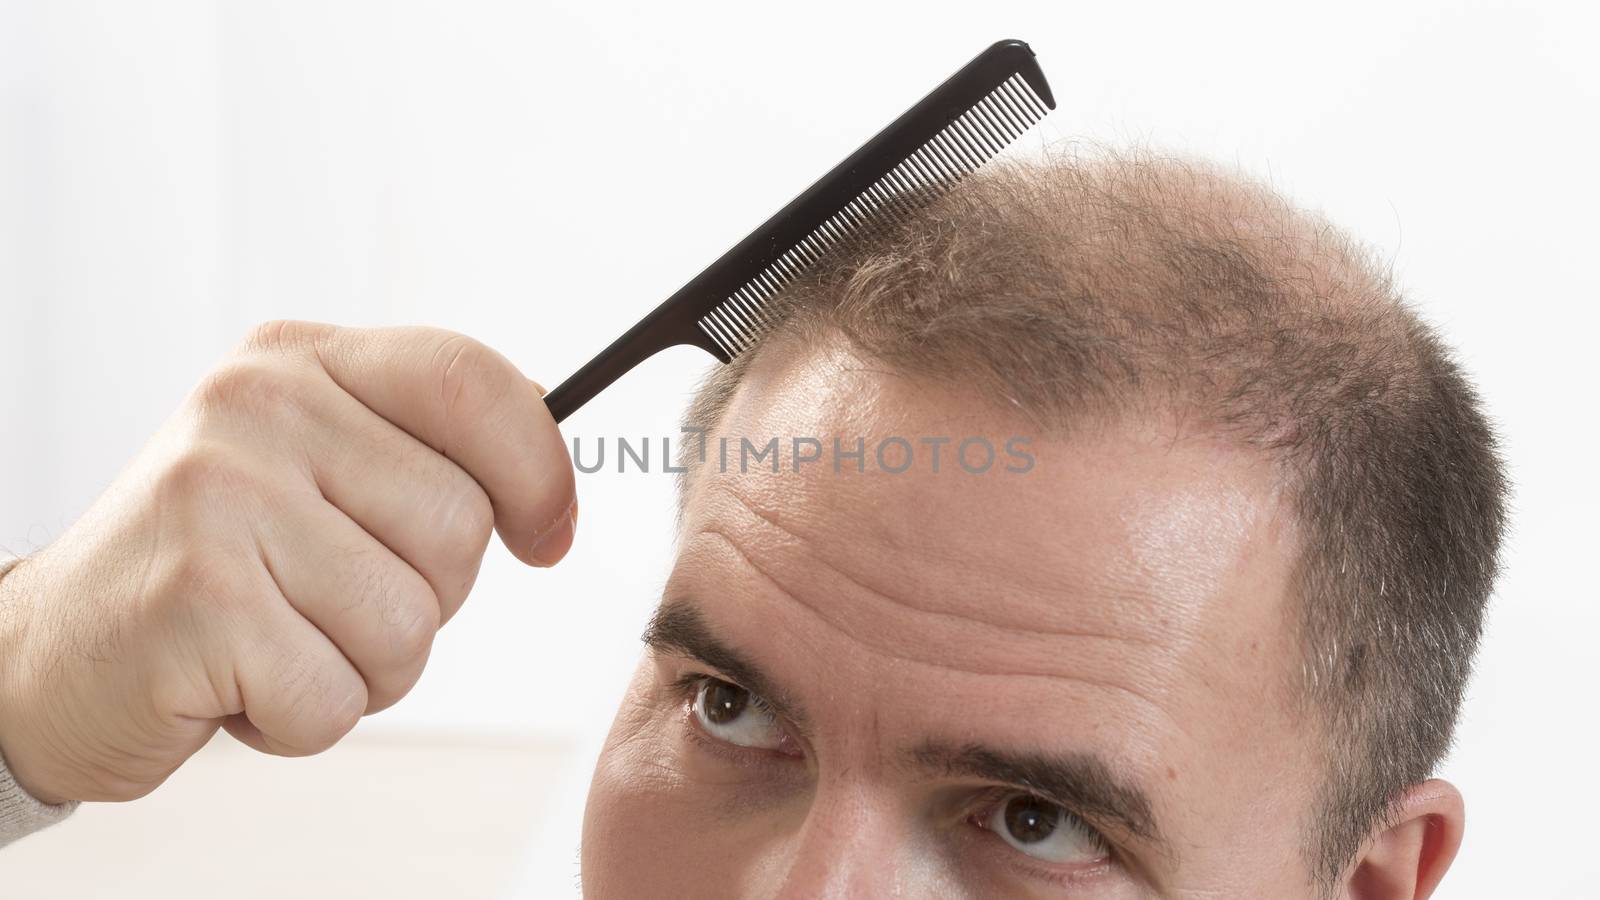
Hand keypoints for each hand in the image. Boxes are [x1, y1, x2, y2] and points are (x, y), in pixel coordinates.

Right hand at [0, 321, 574, 803]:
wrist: (56, 650)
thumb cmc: (218, 564)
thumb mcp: (314, 465)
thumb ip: (424, 446)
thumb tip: (552, 464)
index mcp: (300, 362)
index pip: (473, 382)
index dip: (539, 470)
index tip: (548, 537)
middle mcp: (257, 409)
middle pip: (459, 526)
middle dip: (426, 597)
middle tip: (329, 598)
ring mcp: (220, 498)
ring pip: (410, 624)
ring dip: (365, 667)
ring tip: (282, 638)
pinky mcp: (197, 600)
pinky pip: (339, 697)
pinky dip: (303, 718)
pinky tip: (239, 682)